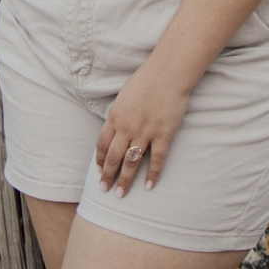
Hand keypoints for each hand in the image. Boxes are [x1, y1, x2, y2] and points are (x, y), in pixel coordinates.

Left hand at [93, 54, 193, 194]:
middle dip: (108, 176)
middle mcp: (127, 127)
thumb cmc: (146, 80)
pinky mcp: (163, 134)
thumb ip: (119, 114)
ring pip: (131, 163)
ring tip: (120, 195)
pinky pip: (156, 159)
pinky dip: (152, 175)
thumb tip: (115, 129)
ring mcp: (145, 132)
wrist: (168, 73)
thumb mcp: (124, 96)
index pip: (103, 144)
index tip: (99, 172)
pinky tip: (149, 186)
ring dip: (125, 181)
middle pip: (114, 158)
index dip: (100, 160)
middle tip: (104, 190)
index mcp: (115, 116)